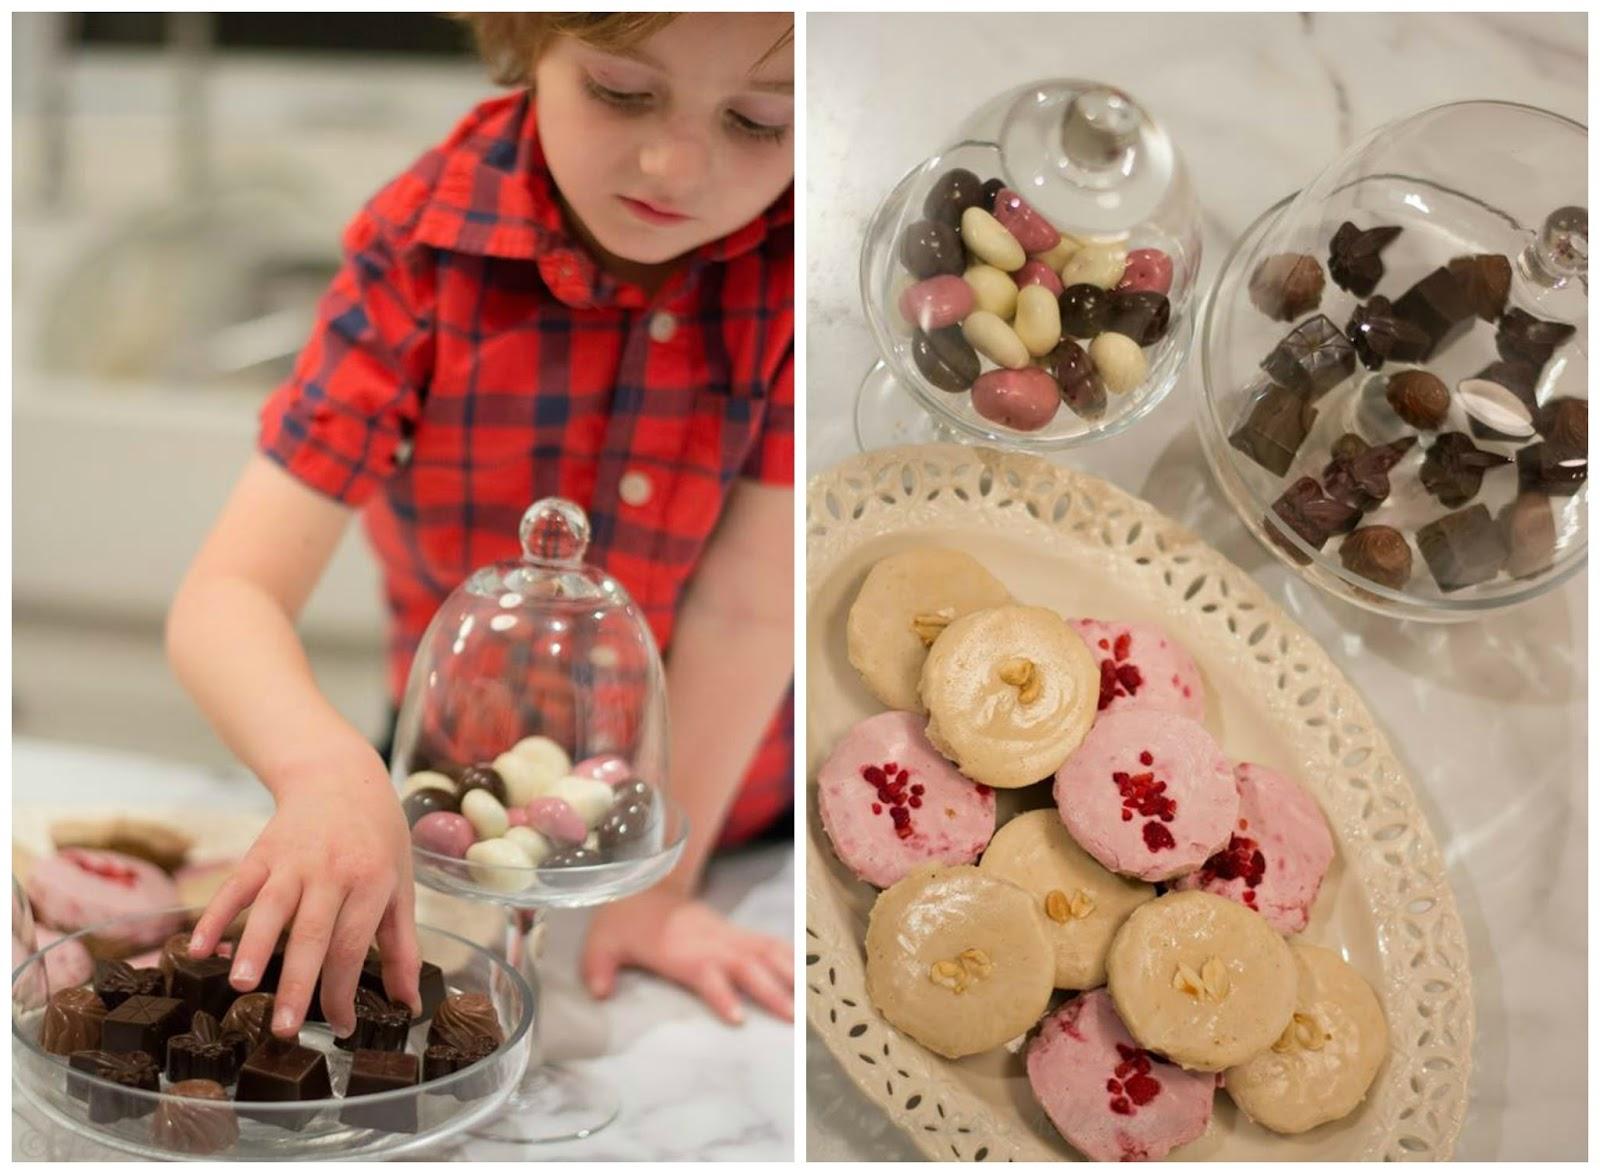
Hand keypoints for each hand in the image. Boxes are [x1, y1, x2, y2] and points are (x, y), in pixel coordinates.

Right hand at [187, 745, 420, 1039]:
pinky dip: (216, 916)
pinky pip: (236, 887)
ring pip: (271, 908)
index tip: (338, 1028)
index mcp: (372, 882)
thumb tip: (408, 1004)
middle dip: (297, 983)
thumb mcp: (400, 886)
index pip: (354, 945)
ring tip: (240, 986)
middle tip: (284, 1028)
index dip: (344, 990)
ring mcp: (293, 861)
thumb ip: (402, 946)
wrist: (340, 775)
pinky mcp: (261, 852)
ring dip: (253, 946)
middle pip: (312, 933)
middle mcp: (332, 872)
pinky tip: (197, 950)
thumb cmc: (378, 838)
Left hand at [581, 888, 791, 1024]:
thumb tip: (600, 992)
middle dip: (770, 990)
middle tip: (793, 1016)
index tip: (739, 1018)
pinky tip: (809, 973)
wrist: (644, 884)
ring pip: (764, 952)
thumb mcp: (602, 943)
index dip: (721, 994)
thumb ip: (600, 968)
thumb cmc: (624, 921)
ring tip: (811, 999)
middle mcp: (709, 943)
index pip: (704, 973)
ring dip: (789, 974)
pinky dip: (790, 955)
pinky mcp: (735, 933)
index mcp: (680, 950)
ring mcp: (726, 935)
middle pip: (745, 966)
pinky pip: (768, 942)